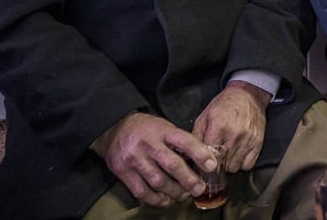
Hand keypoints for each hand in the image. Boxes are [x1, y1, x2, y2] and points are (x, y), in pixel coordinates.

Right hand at [92, 111, 212, 207]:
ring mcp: (134, 159)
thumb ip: (180, 142)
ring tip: (184, 195)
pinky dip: (155, 199)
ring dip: (174, 191)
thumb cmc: (146, 129)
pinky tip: (165, 200)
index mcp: (162, 130)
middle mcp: (148, 144)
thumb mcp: (165, 127)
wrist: (115, 129)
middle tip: (200, 188)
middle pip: (172, 165)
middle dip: (189, 179)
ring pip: (158, 181)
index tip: (211, 166)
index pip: (185, 141)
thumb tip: (202, 159)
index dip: (200, 154)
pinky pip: (141, 191)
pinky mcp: (123, 172)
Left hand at [191, 81, 270, 171]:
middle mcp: (234, 135)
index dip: (202, 164)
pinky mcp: (258, 143)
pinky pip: (248, 165)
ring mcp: (248, 140)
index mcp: (218, 127)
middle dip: (215, 165)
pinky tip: (237, 155)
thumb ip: (196, 137)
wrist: (248, 95)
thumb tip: (188, 155)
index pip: (208, 157)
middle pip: (221, 166)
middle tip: (213, 159)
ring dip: (228, 165)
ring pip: (234, 167)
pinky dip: (242, 164)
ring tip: (226, 155)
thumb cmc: (225, 105)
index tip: (201, 165)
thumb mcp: (205, 116)